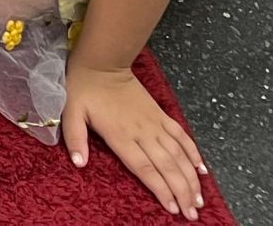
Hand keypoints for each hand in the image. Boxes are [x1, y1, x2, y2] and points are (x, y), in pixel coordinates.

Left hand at [60, 64, 209, 216]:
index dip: (160, 190)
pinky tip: (201, 169)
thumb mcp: (71, 111)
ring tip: (200, 199)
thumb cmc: (84, 88)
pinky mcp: (161, 115)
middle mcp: (143, 133)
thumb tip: (78, 163)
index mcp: (121, 136)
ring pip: (179, 155)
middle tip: (192, 214)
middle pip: (167, 167)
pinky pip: (181, 136)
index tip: (173, 209)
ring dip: (191, 178)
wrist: (104, 62)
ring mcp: (155, 124)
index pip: (145, 169)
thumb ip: (75, 138)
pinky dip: (193, 153)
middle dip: (182, 192)